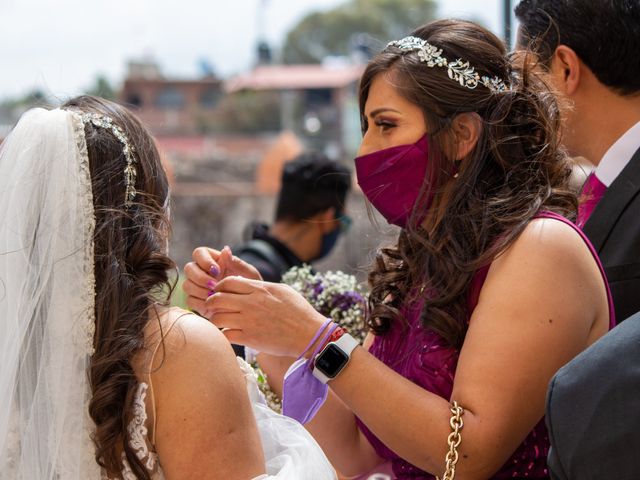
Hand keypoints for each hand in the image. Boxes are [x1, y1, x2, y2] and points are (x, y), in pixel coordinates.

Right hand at [183, 246, 261, 315]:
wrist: (249, 305)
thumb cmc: (249, 285)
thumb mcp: (248, 273)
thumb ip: (236, 262)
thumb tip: (225, 250)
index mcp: (212, 259)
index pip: (198, 253)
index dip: (204, 261)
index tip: (217, 270)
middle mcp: (201, 270)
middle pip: (189, 268)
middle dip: (200, 278)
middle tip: (214, 285)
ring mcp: (196, 285)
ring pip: (187, 285)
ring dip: (200, 291)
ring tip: (215, 296)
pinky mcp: (196, 300)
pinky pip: (190, 300)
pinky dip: (200, 303)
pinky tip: (212, 305)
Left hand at [206, 276, 325, 357]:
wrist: (308, 334)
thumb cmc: (299, 311)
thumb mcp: (282, 290)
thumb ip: (262, 286)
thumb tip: (247, 284)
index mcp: (258, 289)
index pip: (227, 282)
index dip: (219, 287)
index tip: (219, 292)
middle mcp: (250, 304)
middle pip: (216, 299)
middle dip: (211, 303)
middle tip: (213, 308)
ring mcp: (248, 321)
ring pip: (217, 317)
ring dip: (216, 319)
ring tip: (221, 321)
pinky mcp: (249, 338)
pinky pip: (225, 334)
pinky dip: (224, 334)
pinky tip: (230, 333)